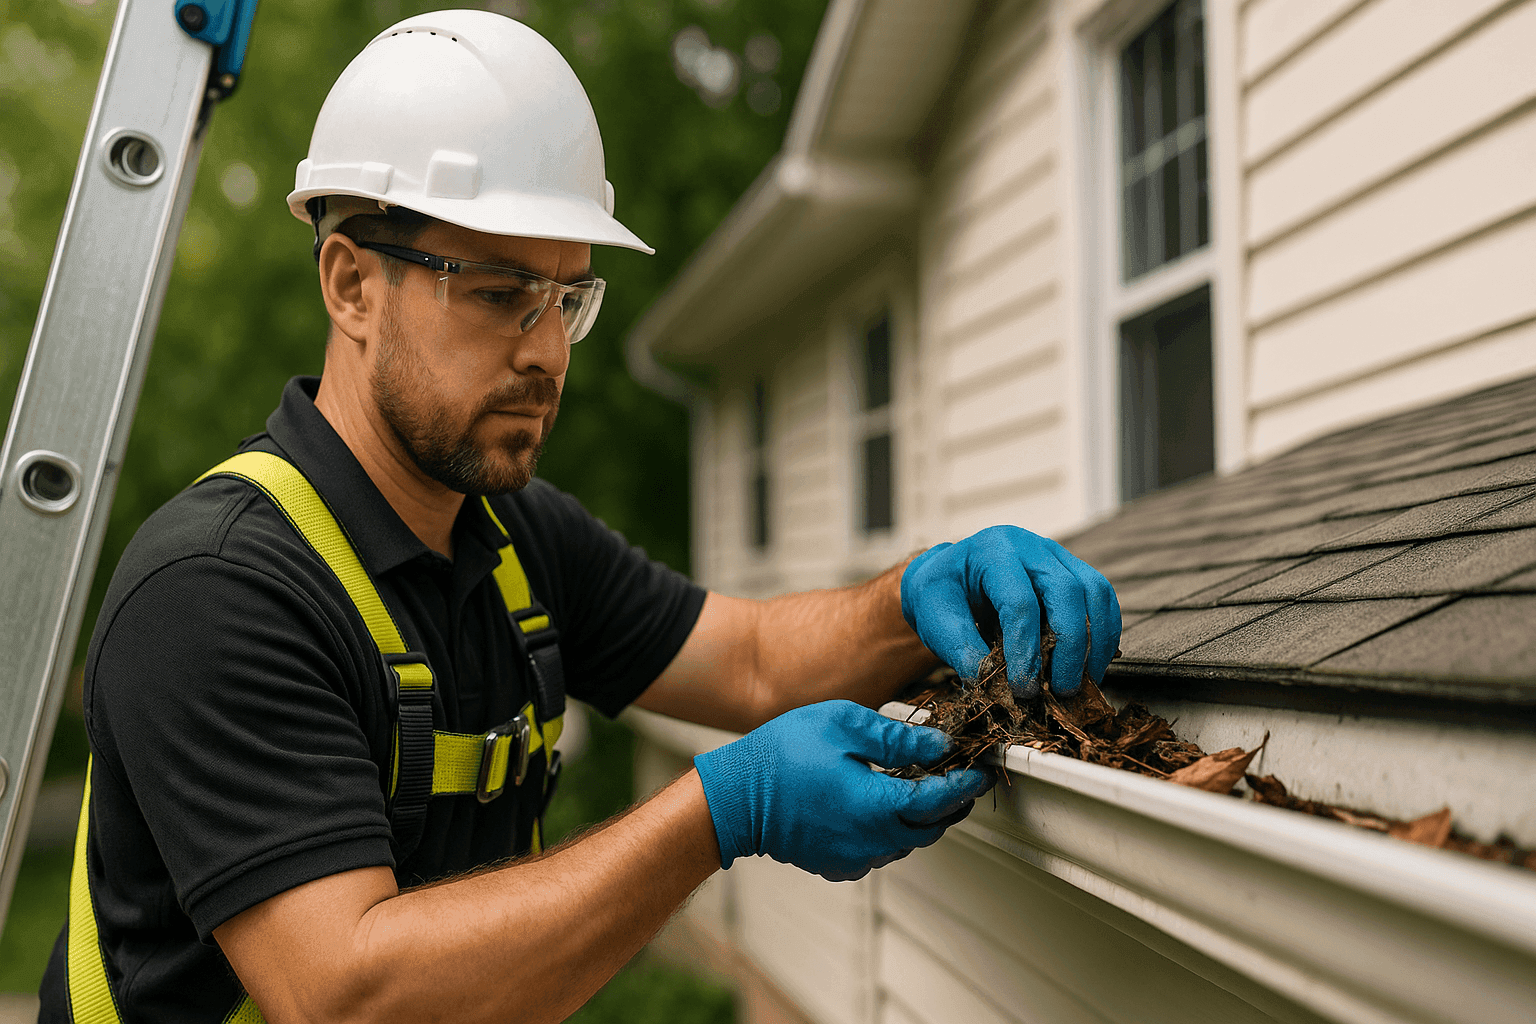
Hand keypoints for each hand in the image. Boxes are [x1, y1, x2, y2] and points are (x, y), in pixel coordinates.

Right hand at [693, 700, 992, 880]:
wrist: (733, 798)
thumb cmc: (782, 754)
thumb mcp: (841, 725)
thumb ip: (895, 737)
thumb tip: (937, 743)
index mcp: (877, 805)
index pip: (940, 800)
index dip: (965, 783)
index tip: (981, 769)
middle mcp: (871, 841)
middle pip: (930, 828)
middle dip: (950, 803)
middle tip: (959, 776)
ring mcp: (854, 859)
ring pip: (906, 842)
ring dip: (920, 817)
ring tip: (919, 785)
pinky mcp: (837, 866)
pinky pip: (878, 851)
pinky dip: (890, 830)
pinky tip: (880, 805)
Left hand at [900, 525, 1120, 698]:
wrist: (949, 577)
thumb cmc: (940, 596)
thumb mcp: (935, 620)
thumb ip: (962, 651)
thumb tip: (994, 685)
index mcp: (991, 551)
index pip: (1019, 601)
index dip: (1025, 650)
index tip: (1023, 688)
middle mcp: (1030, 546)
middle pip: (1067, 591)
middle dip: (1071, 647)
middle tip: (1061, 689)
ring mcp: (1057, 555)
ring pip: (1096, 592)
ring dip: (1097, 642)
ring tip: (1084, 682)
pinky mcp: (1073, 571)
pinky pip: (1103, 599)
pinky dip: (1104, 634)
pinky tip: (1092, 665)